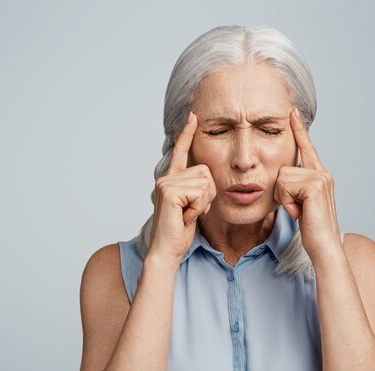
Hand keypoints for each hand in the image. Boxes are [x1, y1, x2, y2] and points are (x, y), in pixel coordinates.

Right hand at [147, 111, 216, 262]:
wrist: (168, 250)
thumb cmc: (181, 231)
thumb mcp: (194, 206)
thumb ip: (197, 189)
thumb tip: (207, 180)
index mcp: (172, 179)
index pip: (182, 152)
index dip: (187, 134)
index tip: (193, 116)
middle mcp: (167, 177)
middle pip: (206, 171)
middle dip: (208, 195)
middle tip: (193, 211)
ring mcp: (166, 183)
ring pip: (205, 183)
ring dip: (203, 203)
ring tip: (188, 215)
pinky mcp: (169, 191)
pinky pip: (200, 193)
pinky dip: (198, 208)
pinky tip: (185, 217)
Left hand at [274, 108, 341, 258]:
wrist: (323, 246)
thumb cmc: (311, 228)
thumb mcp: (300, 203)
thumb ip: (295, 187)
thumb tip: (281, 177)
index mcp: (319, 175)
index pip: (307, 148)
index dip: (299, 130)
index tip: (292, 111)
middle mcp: (322, 173)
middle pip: (283, 169)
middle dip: (282, 193)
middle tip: (297, 210)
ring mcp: (320, 178)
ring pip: (281, 178)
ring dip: (284, 199)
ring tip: (299, 212)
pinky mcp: (315, 186)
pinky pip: (284, 186)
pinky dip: (286, 203)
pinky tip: (299, 213)